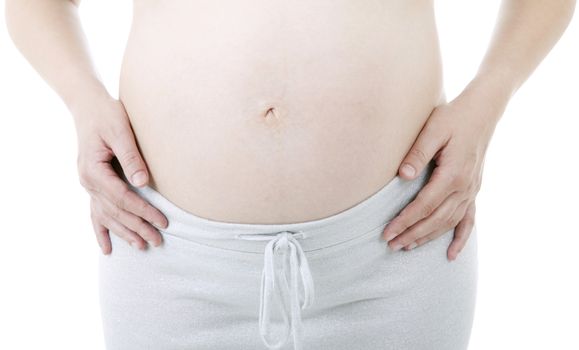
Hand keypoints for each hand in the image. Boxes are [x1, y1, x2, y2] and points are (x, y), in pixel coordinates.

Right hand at [72, 93, 167, 254]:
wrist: (88, 106)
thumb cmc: (107, 115)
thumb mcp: (121, 131)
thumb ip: (131, 157)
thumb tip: (143, 183)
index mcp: (94, 171)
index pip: (122, 198)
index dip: (143, 212)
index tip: (163, 221)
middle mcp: (87, 182)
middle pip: (116, 212)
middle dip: (138, 227)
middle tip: (158, 241)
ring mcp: (87, 185)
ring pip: (106, 216)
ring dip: (124, 233)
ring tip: (142, 247)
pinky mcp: (92, 184)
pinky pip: (95, 213)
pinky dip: (101, 231)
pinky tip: (107, 249)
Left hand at [382, 79, 507, 259]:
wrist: (482, 111)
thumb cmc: (454, 117)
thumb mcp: (433, 129)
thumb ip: (417, 153)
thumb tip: (402, 177)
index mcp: (453, 174)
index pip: (424, 205)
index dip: (405, 221)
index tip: (388, 232)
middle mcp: (465, 187)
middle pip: (435, 219)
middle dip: (412, 234)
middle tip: (391, 245)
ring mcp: (471, 191)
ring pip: (449, 223)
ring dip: (428, 237)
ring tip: (408, 248)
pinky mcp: (473, 190)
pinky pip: (469, 220)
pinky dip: (460, 238)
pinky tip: (452, 255)